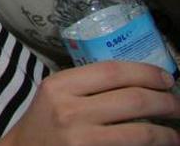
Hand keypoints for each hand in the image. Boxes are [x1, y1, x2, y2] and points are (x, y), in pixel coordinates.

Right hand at [0, 62, 179, 144]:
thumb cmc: (44, 122)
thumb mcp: (56, 93)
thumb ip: (86, 84)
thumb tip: (136, 79)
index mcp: (60, 85)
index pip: (112, 71)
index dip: (146, 72)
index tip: (165, 78)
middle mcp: (70, 110)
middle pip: (133, 99)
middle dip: (165, 101)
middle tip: (176, 104)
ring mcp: (82, 138)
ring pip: (141, 131)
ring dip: (167, 132)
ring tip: (174, 132)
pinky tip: (160, 145)